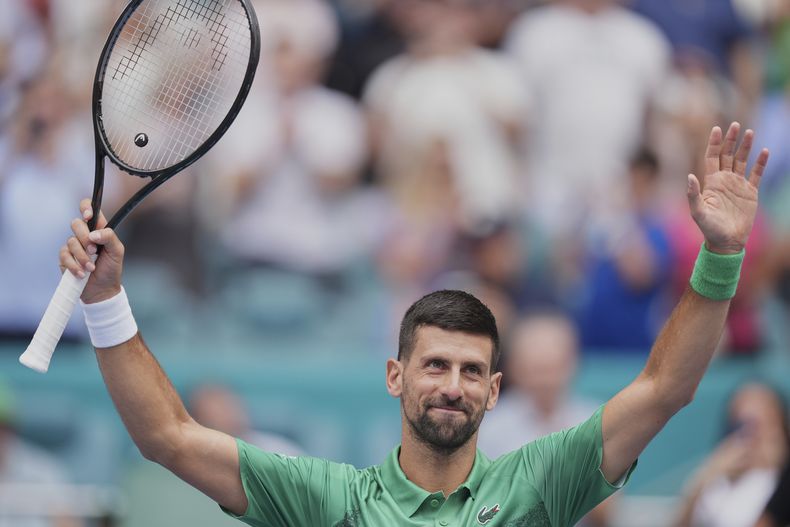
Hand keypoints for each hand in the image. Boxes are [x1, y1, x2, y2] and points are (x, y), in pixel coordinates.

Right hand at [59, 199, 124, 303]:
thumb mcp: (117, 252)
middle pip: (76, 223)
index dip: (86, 208)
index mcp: (98, 229)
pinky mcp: (65, 258)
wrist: (102, 290)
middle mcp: (84, 235)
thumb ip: (109, 237)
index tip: (88, 216)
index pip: (89, 209)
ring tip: (91, 267)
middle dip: (85, 238)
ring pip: (70, 241)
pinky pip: (64, 255)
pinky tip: (82, 273)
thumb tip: (93, 234)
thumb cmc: (111, 269)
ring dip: (82, 256)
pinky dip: (74, 265)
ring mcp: (73, 246)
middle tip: (94, 250)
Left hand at [688, 122, 768, 253]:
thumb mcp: (698, 212)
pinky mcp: (750, 193)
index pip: (711, 157)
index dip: (714, 143)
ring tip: (750, 132)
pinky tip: (764, 151)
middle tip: (735, 125)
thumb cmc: (709, 229)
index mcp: (711, 182)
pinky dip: (761, 163)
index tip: (717, 128)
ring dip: (745, 147)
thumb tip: (689, 176)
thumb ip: (693, 194)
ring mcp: (738, 185)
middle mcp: (724, 180)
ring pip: (742, 161)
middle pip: (727, 155)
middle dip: (730, 140)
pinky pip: (756, 174)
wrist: (727, 242)